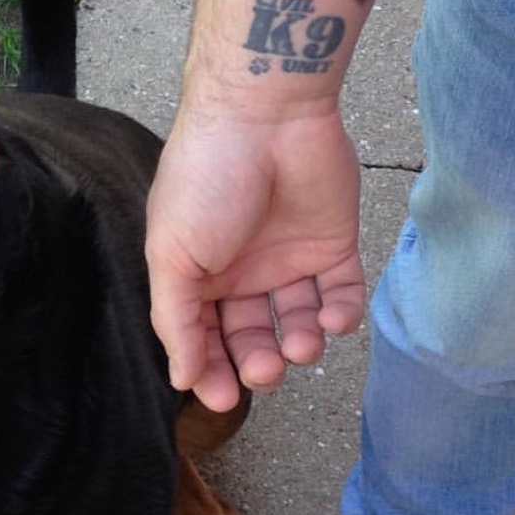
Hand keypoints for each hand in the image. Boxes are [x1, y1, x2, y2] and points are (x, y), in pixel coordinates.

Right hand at [145, 102, 365, 411]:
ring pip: (297, 322)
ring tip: (300, 345)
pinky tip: (331, 319)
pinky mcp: (333, 245)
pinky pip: (341, 294)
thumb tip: (180, 377)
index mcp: (196, 272)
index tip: (221, 398)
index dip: (209, 369)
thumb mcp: (173, 255)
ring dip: (300, 344)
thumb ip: (176, 319)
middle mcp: (241, 270)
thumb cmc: (206, 178)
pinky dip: (340, 316)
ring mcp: (288, 258)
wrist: (265, 117)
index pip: (201, 335)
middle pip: (250, 335)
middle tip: (264, 370)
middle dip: (256, 361)